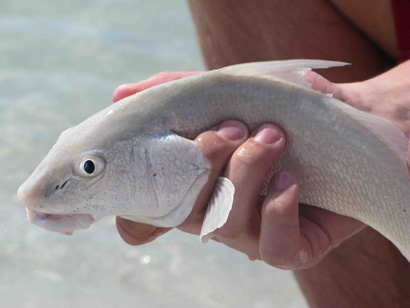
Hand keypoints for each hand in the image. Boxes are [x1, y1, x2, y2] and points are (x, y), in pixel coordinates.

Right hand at [112, 70, 365, 269]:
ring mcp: (253, 236)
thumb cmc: (277, 109)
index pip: (145, 215)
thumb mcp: (227, 91)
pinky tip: (289, 179)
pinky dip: (278, 211)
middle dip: (207, 163)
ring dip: (245, 175)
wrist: (345, 119)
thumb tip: (121, 94)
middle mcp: (217, 215)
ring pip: (228, 224)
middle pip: (188, 211)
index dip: (134, 205)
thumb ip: (178, 91)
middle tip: (235, 126)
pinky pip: (276, 248)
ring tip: (271, 136)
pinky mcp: (295, 247)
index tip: (150, 159)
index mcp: (195, 188)